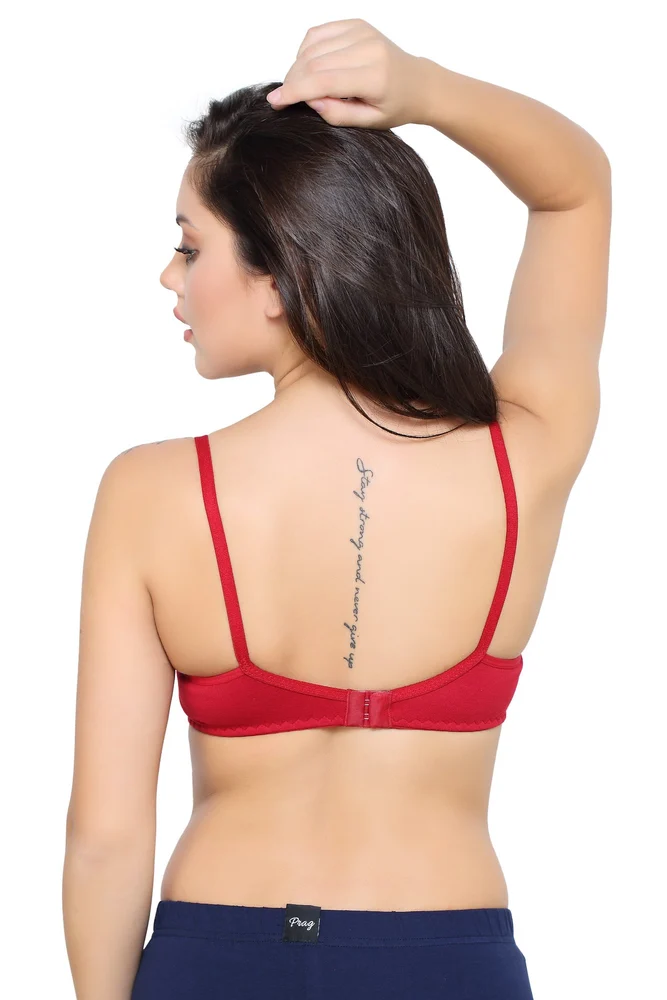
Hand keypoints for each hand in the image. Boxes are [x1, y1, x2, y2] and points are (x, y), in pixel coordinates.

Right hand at [266, 18, 429, 128]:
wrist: (417, 82)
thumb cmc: (395, 106)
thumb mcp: (370, 122)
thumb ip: (338, 114)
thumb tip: (309, 100)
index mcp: (374, 76)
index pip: (323, 80)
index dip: (294, 91)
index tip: (275, 101)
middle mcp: (368, 48)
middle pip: (313, 62)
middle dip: (292, 81)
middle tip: (285, 98)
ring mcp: (361, 32)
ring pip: (311, 47)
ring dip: (297, 67)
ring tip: (301, 86)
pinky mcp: (356, 24)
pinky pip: (317, 34)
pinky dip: (306, 51)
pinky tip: (310, 67)